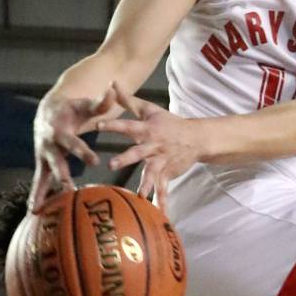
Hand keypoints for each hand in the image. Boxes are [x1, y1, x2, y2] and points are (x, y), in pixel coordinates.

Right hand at [30, 87, 115, 210]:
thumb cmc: (73, 110)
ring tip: (39, 208)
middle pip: (56, 162)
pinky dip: (35, 196)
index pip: (74, 143)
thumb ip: (101, 102)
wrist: (48, 112)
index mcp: (61, 131)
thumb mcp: (86, 106)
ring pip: (42, 176)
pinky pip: (38, 182)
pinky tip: (32, 212)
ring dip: (42, 191)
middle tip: (69, 189)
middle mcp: (49, 145)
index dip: (83, 152)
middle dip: (62, 176)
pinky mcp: (42, 164)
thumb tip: (113, 89)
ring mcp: (43, 157)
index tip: (94, 161)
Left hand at [97, 82, 198, 204]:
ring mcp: (162, 161)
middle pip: (138, 153)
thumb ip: (128, 100)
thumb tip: (112, 82)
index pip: (128, 126)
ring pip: (152, 174)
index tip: (99, 125)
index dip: (114, 125)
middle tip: (112, 165)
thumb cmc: (169, 122)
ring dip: (146, 185)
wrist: (196, 138)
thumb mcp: (149, 109)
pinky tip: (159, 213)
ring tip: (139, 196)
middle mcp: (153, 146)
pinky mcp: (167, 173)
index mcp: (147, 130)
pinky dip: (162, 201)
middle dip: (126, 158)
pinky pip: (164, 189)